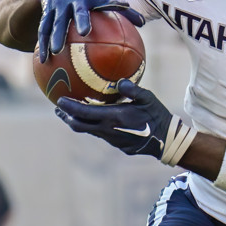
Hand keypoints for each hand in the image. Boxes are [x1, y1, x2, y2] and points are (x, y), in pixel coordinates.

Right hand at [36, 0, 144, 61]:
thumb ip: (123, 9)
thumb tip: (143, 23)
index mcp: (82, 0)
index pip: (83, 10)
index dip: (83, 20)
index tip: (84, 32)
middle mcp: (66, 4)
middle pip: (63, 19)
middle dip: (61, 32)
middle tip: (60, 47)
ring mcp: (55, 9)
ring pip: (50, 25)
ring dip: (49, 40)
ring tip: (51, 56)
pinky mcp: (46, 14)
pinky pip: (43, 30)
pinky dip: (42, 44)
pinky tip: (42, 60)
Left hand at [55, 80, 195, 165]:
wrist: (166, 140)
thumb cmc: (157, 115)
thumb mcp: (148, 98)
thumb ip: (133, 89)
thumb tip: (119, 81)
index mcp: (113, 117)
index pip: (83, 113)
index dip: (69, 107)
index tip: (58, 100)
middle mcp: (108, 130)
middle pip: (79, 125)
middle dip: (66, 117)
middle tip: (58, 109)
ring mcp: (112, 139)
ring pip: (88, 131)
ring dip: (78, 122)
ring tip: (71, 114)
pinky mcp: (117, 144)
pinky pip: (100, 134)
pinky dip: (92, 126)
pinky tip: (96, 121)